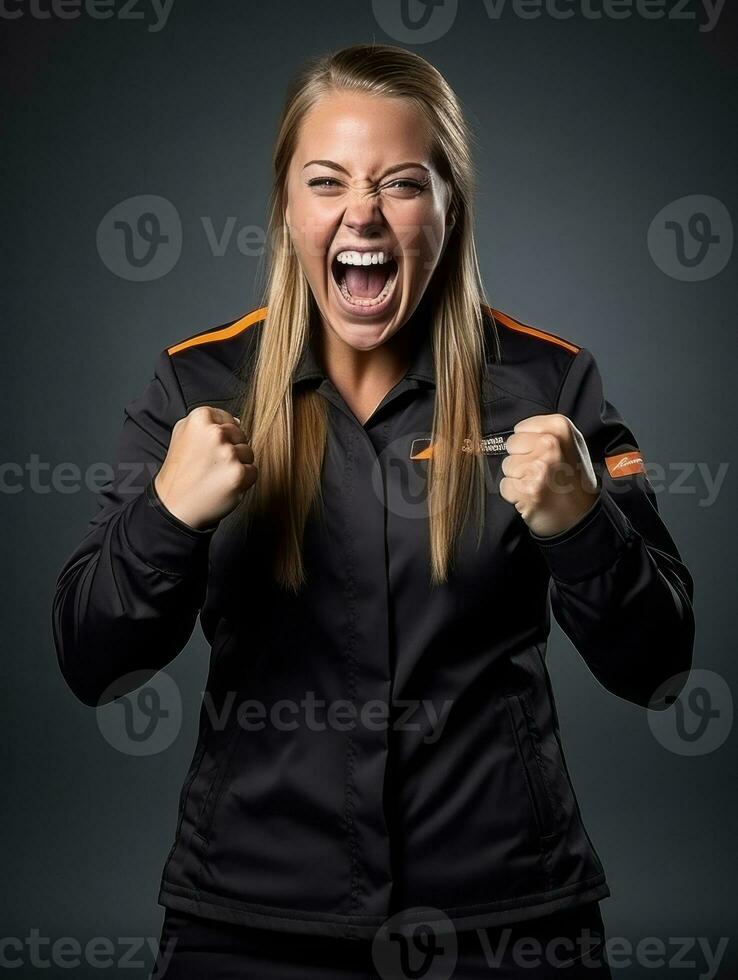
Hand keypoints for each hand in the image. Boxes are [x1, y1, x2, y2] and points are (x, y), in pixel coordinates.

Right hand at [154, 407, 256, 530]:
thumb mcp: (182, 434)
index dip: (221, 437)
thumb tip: (236, 420)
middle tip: (211, 464)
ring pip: (248, 453)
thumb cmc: (179, 472)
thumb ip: (207, 422)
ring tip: (216, 475)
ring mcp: (227, 453)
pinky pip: (252, 471)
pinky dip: (242, 481)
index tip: (209, 449)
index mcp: (200, 419)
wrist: (174, 505)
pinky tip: (223, 484)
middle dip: (231, 450)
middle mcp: (215, 432)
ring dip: (237, 465)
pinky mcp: (238, 473)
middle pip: (240, 435)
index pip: (227, 419)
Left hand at [499, 414, 598, 537]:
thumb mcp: (570, 445)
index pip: (520, 429)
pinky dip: (514, 494)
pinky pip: (505, 485)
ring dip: (518, 478)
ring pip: (507, 466)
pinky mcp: (528, 489)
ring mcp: (539, 467)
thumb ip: (546, 432)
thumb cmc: (574, 482)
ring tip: (538, 484)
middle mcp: (550, 444)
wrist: (580, 517)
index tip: (543, 455)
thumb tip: (519, 431)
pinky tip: (532, 495)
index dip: (527, 444)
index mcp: (560, 428)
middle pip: (511, 446)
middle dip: (521, 460)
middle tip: (541, 472)